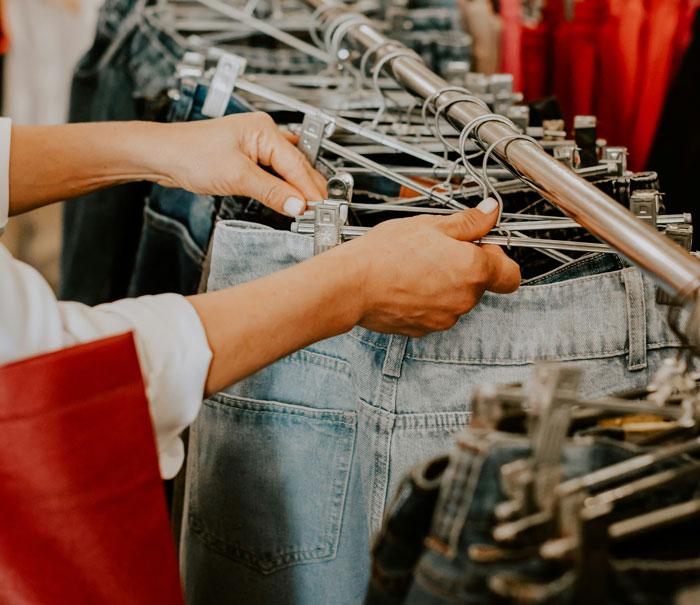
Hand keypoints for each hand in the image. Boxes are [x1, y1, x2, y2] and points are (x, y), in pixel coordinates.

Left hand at [151, 113, 326, 215]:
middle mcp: (262, 133)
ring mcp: (254, 144)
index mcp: (264, 130)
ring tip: (309, 207)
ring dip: (296, 188)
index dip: (309, 189)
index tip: (319, 208)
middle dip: (307, 188)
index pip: (297, 164)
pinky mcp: (246, 156)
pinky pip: (273, 172)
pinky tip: (288, 196)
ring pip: (286, 169)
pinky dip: (282, 185)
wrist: (161, 155)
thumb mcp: (236, 177)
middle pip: (296, 165)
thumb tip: (297, 204)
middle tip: (321, 211)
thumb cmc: (189, 154)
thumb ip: (271, 192)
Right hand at [334, 197, 520, 336]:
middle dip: (464, 268)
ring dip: (444, 284)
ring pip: (456, 299)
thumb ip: (468, 222)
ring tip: (416, 267)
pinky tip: (406, 284)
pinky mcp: (424, 329)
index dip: (497, 258)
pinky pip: (435, 312)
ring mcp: (444, 318)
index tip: (479, 247)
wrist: (352, 284)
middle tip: (436, 251)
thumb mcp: (430, 225)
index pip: (511, 274)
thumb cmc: (386, 254)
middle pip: (480, 284)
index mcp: (474, 270)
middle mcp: (464, 299)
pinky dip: (426, 300)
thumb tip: (490, 212)